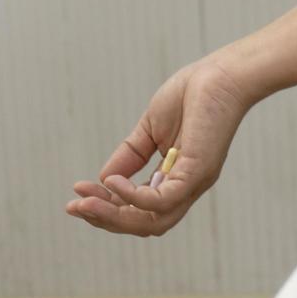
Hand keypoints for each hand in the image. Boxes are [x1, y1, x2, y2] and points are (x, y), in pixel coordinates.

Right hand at [65, 57, 253, 236]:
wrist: (222, 73)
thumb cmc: (192, 96)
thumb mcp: (150, 130)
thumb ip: (129, 155)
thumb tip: (103, 181)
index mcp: (176, 178)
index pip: (140, 210)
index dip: (107, 207)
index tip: (78, 195)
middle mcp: (187, 186)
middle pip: (144, 224)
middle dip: (106, 220)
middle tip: (74, 208)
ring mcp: (194, 181)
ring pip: (152, 221)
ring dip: (114, 217)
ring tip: (87, 204)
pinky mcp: (198, 170)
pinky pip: (163, 200)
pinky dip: (134, 197)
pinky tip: (111, 182)